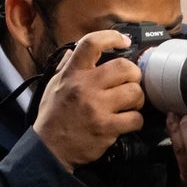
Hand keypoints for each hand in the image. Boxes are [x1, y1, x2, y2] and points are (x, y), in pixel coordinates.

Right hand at [33, 29, 145, 170]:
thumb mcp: (53, 85)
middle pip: (125, 67)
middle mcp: (85, 87)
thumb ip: (65, 66)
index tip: (124, 42)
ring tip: (129, 104)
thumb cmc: (53, 117)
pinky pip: (135, 118)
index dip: (112, 37)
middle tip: (130, 83)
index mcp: (72, 74)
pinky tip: (126, 122)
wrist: (49, 149)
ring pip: (135, 92)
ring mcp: (97, 108)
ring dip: (137, 99)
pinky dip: (135, 120)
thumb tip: (73, 50)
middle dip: (134, 75)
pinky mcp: (106, 127)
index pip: (92, 43)